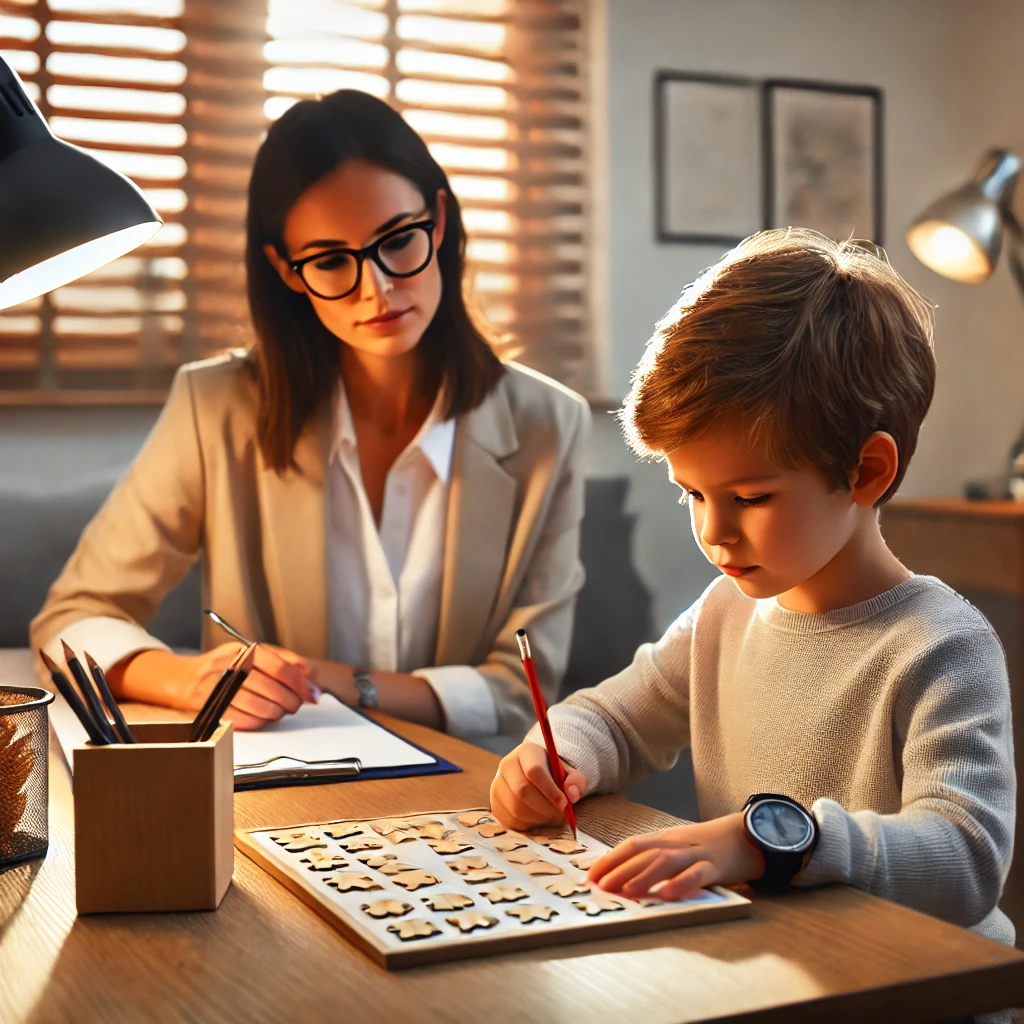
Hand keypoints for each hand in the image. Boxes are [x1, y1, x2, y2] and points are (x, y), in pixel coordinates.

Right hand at [179, 642, 319, 729]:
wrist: (187, 678)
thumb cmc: (225, 665)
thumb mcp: (251, 652)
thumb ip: (281, 659)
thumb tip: (308, 674)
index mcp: (245, 651)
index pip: (281, 668)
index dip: (300, 684)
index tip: (311, 693)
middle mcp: (232, 667)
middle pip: (274, 690)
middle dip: (291, 701)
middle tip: (297, 704)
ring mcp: (220, 688)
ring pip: (261, 707)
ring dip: (276, 713)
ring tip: (280, 711)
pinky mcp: (212, 708)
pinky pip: (244, 720)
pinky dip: (258, 722)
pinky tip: (263, 717)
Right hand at [490, 741, 586, 830]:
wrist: (536, 777)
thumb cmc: (554, 775)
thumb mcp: (569, 773)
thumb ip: (576, 781)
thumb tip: (572, 795)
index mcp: (526, 752)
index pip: (534, 770)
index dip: (550, 790)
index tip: (564, 803)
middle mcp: (507, 765)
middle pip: (522, 791)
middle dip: (545, 808)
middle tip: (559, 815)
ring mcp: (497, 784)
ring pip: (516, 808)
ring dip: (538, 819)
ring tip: (551, 818)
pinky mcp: (494, 803)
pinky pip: (510, 820)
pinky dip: (528, 826)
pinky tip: (539, 821)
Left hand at [587, 813, 764, 900]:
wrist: (748, 835)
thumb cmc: (709, 846)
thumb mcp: (679, 847)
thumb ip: (656, 858)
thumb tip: (624, 878)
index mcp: (665, 838)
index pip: (632, 844)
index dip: (610, 858)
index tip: (591, 874)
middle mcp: (677, 842)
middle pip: (644, 852)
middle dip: (620, 869)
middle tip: (600, 886)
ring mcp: (697, 853)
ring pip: (666, 861)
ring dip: (644, 876)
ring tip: (626, 891)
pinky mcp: (717, 865)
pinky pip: (698, 874)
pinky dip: (682, 884)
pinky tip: (668, 895)